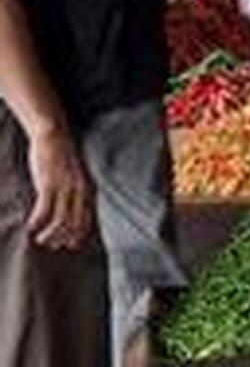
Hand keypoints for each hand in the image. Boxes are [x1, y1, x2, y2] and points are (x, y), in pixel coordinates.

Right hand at [26, 127, 92, 250]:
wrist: (54, 134)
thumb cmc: (62, 155)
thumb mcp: (75, 175)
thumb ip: (75, 191)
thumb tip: (68, 209)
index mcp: (89, 188)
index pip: (87, 219)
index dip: (79, 234)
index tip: (70, 245)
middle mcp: (80, 190)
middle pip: (74, 224)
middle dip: (63, 238)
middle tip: (51, 245)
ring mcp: (65, 188)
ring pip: (60, 221)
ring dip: (49, 235)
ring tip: (40, 240)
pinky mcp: (48, 185)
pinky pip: (43, 211)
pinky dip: (37, 222)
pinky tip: (29, 226)